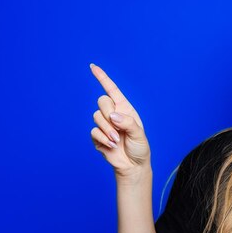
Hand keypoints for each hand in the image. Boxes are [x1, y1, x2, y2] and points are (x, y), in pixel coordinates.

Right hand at [90, 63, 150, 177]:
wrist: (132, 165)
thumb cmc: (139, 147)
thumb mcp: (139, 133)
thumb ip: (127, 122)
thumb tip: (112, 116)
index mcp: (124, 108)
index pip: (112, 89)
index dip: (102, 77)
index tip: (92, 66)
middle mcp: (113, 114)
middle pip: (101, 101)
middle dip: (108, 113)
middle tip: (118, 128)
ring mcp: (104, 125)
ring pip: (96, 116)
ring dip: (107, 130)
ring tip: (116, 140)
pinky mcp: (97, 136)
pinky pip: (93, 131)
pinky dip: (103, 138)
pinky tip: (111, 146)